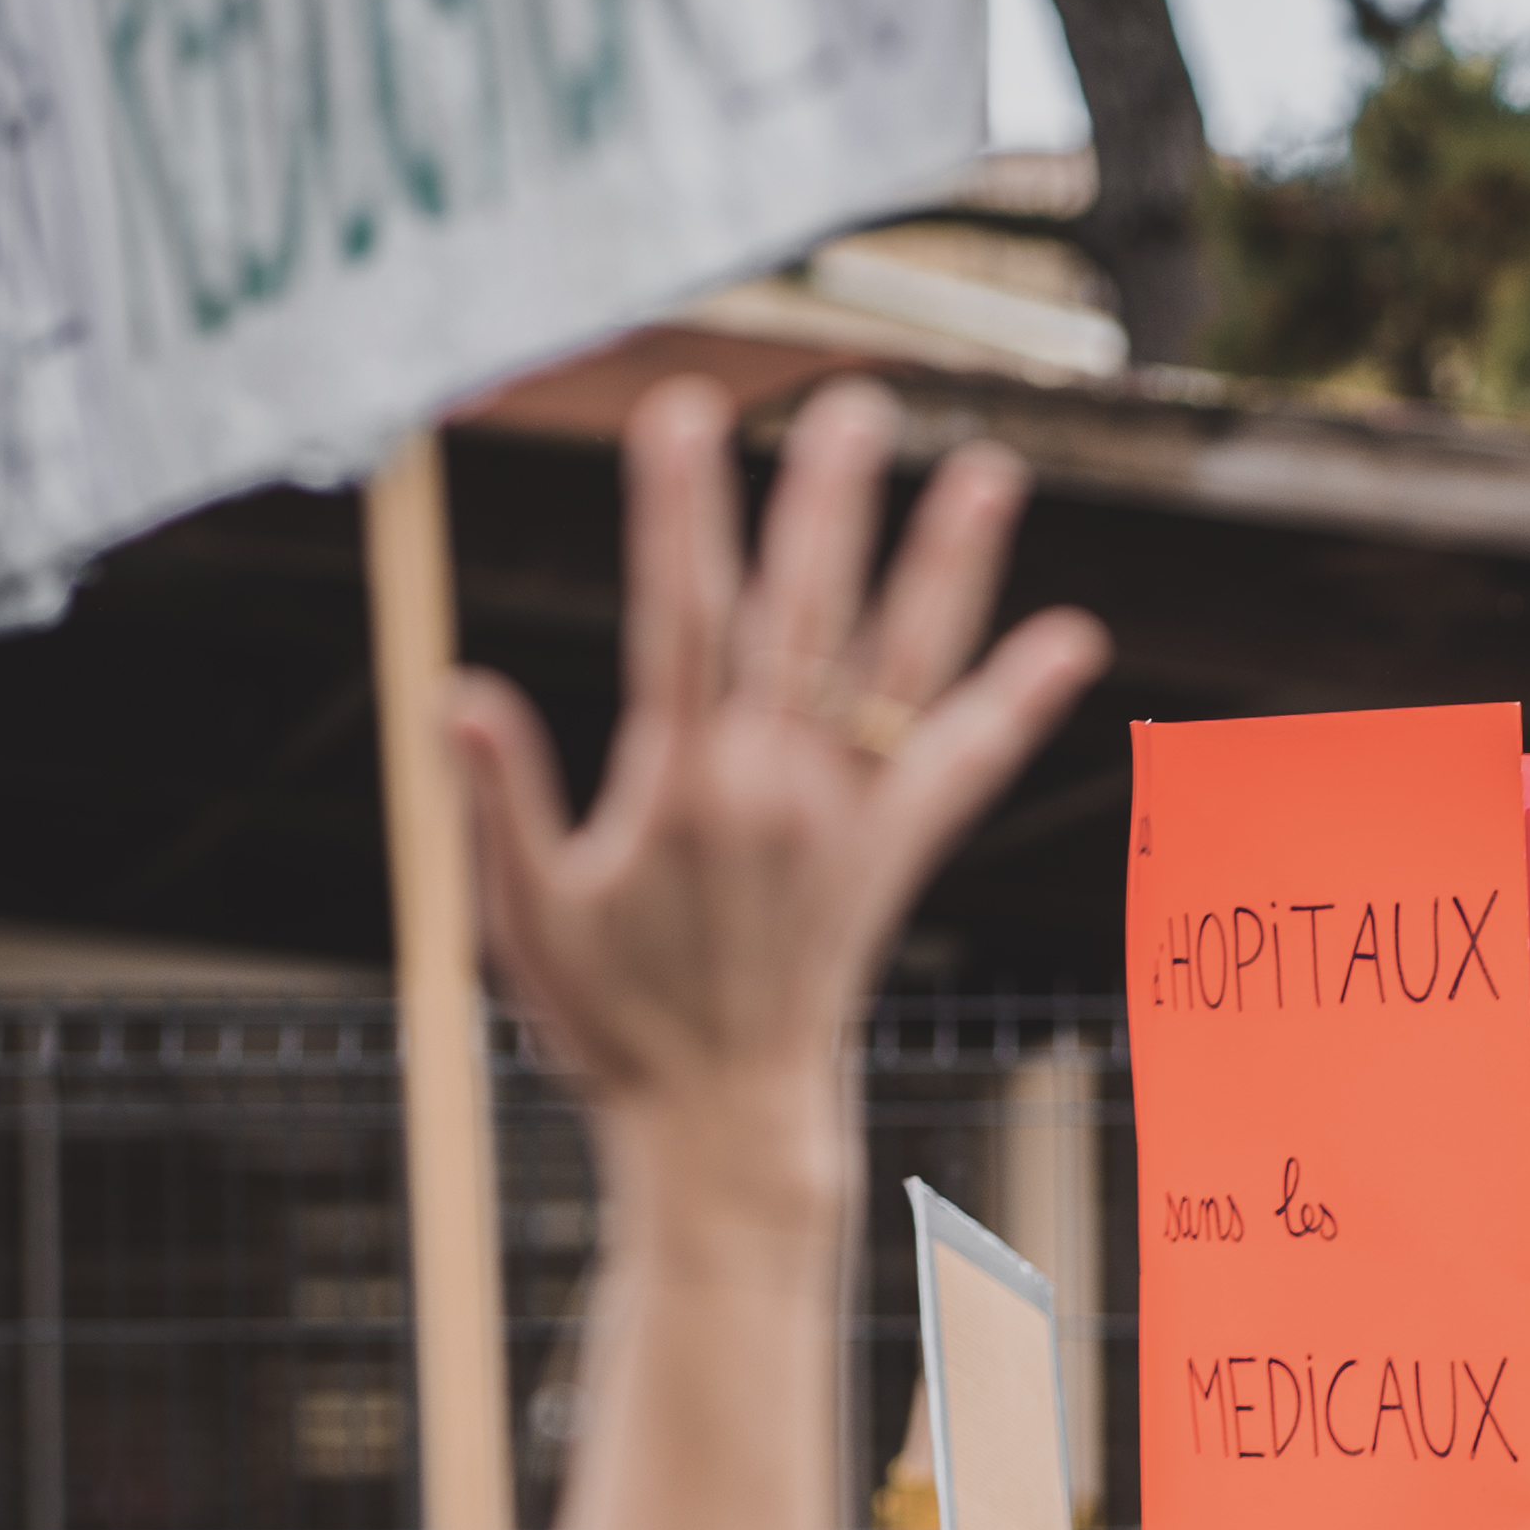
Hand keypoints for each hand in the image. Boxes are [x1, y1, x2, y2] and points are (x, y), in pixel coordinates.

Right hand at [452, 382, 1107, 1209]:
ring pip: (901, 669)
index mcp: (679, 789)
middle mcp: (774, 789)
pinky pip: (965, 765)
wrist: (723, 1126)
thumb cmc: (613, 1022)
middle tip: (854, 404)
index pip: (678, 621)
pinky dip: (1016, 701)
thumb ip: (501, 804)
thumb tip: (456, 696)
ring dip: (947, 568)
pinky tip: (1072, 638)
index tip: (681, 417)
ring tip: (991, 473)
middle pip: (804, 619)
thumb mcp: (527, 919)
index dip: (681, 516)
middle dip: (826, 505)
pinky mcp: (894, 854)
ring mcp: (844, 818)